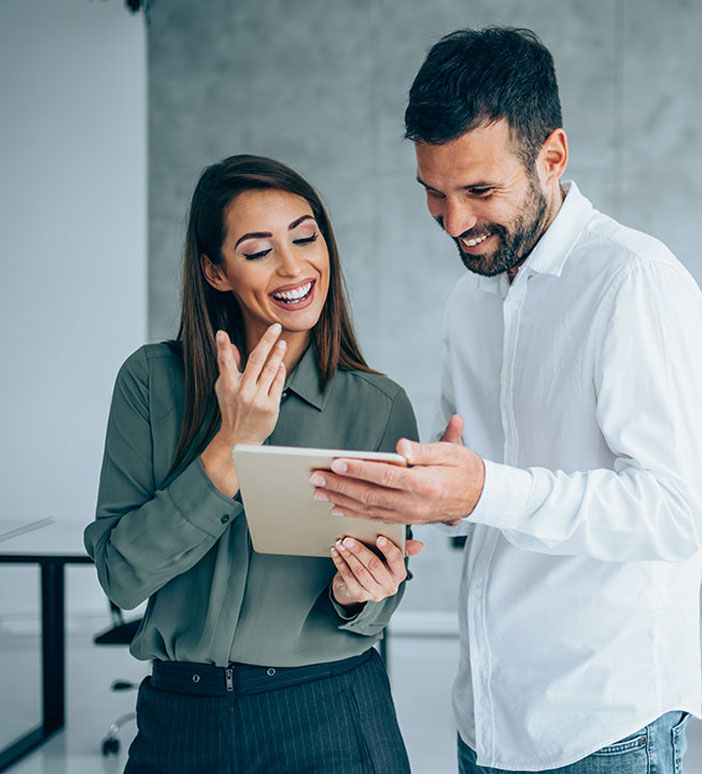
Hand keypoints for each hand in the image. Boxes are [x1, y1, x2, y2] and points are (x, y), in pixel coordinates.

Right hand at [200, 324, 285, 496]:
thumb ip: (228, 367)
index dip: (223, 347)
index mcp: (228, 386)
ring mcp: (257, 398)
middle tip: (275, 327)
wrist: (241, 438)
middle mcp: (242, 391)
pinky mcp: (271, 405)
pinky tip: (280, 363)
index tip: (222, 333)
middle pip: (256, 360)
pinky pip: (278, 382)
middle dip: (267, 340)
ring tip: (282, 342)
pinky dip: (280, 371)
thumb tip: (230, 346)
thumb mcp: (224, 388)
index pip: (225, 363)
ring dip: (277, 353)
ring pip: (270, 369)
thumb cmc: (232, 410)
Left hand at [310, 415, 484, 524]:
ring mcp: (411, 515)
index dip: (358, 470)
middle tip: (316, 478)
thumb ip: (423, 449)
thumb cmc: (466, 468)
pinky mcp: (408, 520)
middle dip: (340, 487)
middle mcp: (415, 504)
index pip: (384, 476)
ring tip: (319, 493)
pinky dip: (355, 513)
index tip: (336, 463)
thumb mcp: (450, 451)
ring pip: (370, 510)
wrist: (483, 496)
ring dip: (342, 501)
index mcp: (425, 484)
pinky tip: (339, 508)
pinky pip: (377, 518)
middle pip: (370, 495)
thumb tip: (401, 447)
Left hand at [331, 535, 424, 608]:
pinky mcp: (359, 595)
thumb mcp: (389, 558)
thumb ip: (402, 548)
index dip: (388, 549)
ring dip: (348, 555)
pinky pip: (348, 577)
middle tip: (348, 538)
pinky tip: (335, 552)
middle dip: (360, 550)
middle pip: (374, 565)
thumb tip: (421, 545)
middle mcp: (389, 586)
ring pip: (359, 571)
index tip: (379, 537)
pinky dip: (340, 563)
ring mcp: (373, 593)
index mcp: (399, 574)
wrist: (359, 587)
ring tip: (340, 543)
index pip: (397, 560)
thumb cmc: (376, 566)